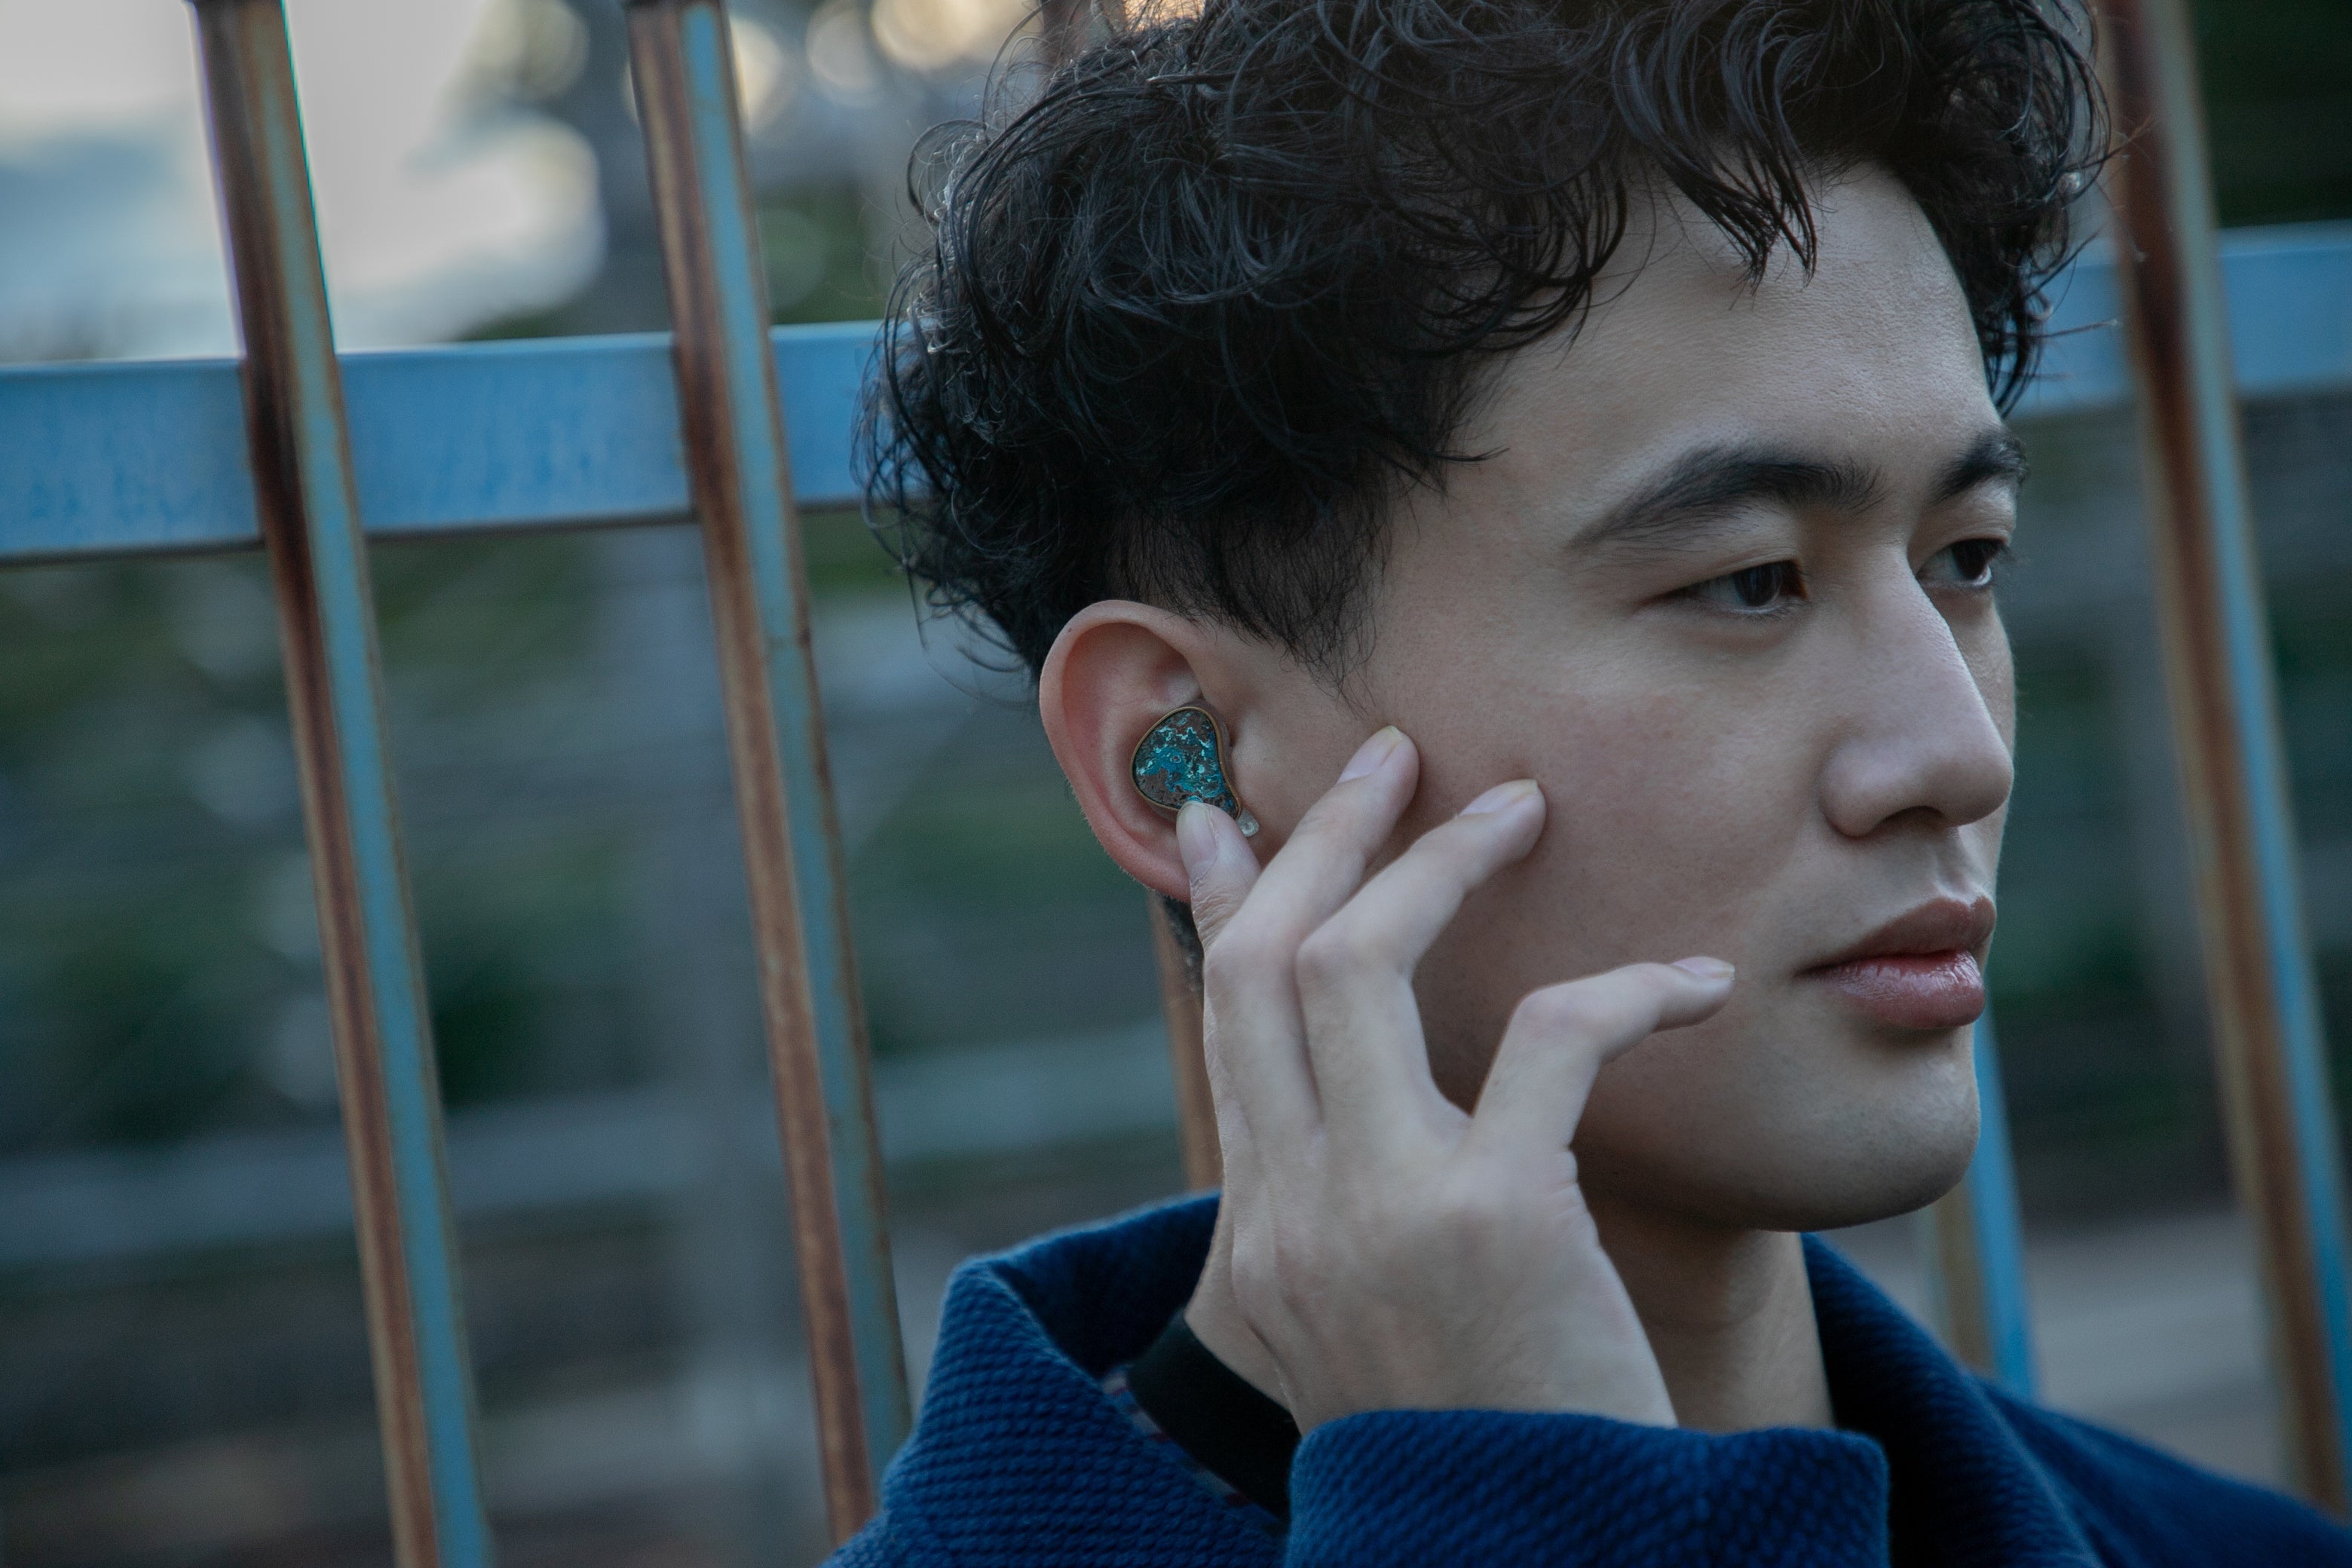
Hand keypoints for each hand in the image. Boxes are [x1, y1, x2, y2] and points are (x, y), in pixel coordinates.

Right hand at [1177, 725, 1733, 1430]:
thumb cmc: (1482, 1457)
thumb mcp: (1358, 1344)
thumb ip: (1325, 1230)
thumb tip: (1337, 1119)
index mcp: (1255, 1241)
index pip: (1222, 1024)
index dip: (1223, 904)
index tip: (1221, 820)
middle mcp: (1288, 1216)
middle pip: (1265, 963)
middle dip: (1322, 838)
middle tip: (1388, 755)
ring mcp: (1376, 1214)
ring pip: (1358, 966)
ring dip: (1440, 865)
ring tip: (1520, 808)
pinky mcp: (1494, 1221)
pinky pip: (1555, 1039)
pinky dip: (1629, 990)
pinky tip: (1692, 985)